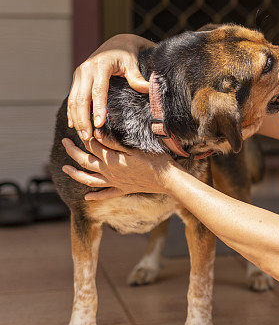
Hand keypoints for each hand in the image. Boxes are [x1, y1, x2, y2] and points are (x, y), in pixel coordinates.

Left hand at [61, 132, 175, 199]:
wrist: (168, 180)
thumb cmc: (156, 161)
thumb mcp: (136, 148)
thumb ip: (114, 143)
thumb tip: (96, 135)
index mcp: (112, 160)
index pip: (93, 146)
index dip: (86, 136)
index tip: (81, 127)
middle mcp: (109, 172)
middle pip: (86, 161)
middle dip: (73, 152)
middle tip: (64, 142)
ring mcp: (115, 182)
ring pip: (89, 180)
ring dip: (76, 174)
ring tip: (65, 169)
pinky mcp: (123, 189)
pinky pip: (106, 194)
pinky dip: (95, 196)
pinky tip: (87, 197)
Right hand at [68, 34, 154, 139]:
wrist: (117, 42)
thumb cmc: (128, 54)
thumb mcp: (133, 62)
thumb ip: (137, 77)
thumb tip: (149, 89)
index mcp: (101, 65)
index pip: (98, 90)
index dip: (98, 108)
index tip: (99, 124)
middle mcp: (86, 69)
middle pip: (81, 98)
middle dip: (83, 118)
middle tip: (87, 136)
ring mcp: (80, 74)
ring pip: (74, 99)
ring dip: (76, 118)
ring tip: (82, 135)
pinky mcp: (77, 78)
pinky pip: (72, 97)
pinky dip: (71, 112)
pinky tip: (73, 125)